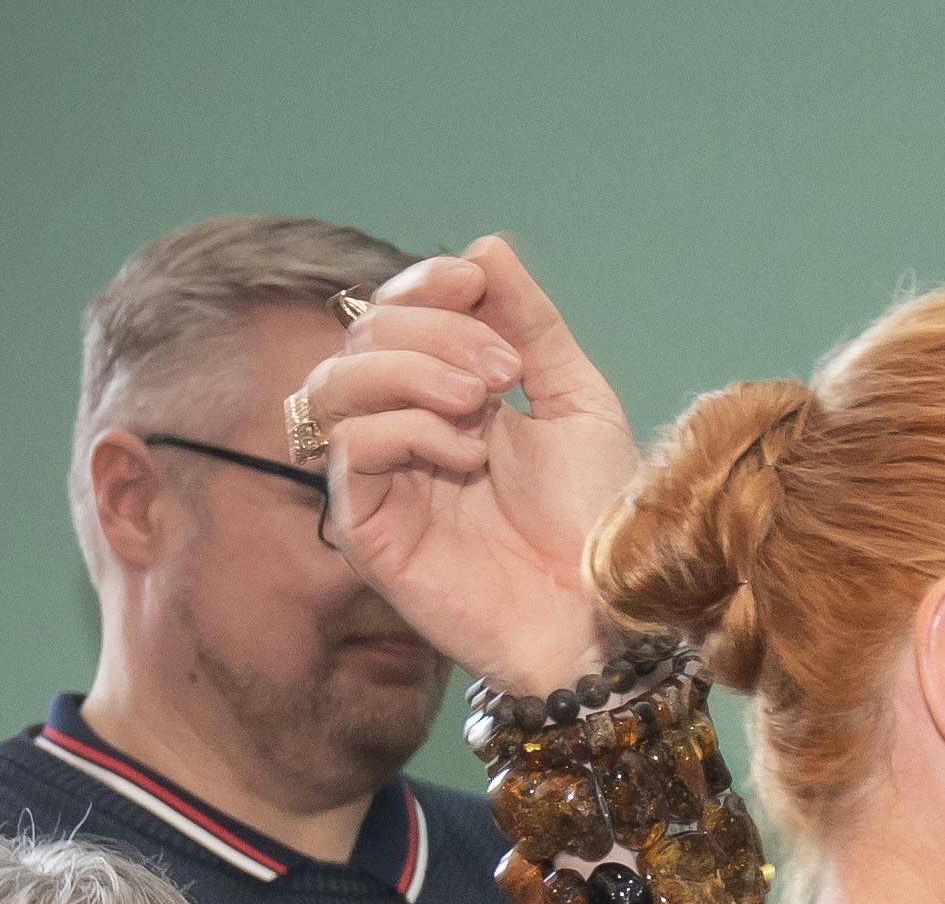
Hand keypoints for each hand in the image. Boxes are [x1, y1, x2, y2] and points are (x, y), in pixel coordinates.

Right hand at [298, 236, 637, 692]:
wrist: (608, 615)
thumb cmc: (599, 523)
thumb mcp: (578, 404)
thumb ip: (531, 327)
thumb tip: (485, 247)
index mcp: (448, 398)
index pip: (396, 312)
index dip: (426, 284)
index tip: (478, 284)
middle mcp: (405, 432)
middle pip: (361, 336)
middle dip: (432, 331)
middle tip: (503, 374)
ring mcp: (382, 481)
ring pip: (336, 384)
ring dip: (409, 372)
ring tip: (482, 405)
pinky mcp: (369, 530)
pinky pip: (351, 448)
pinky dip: (407, 431)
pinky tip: (467, 455)